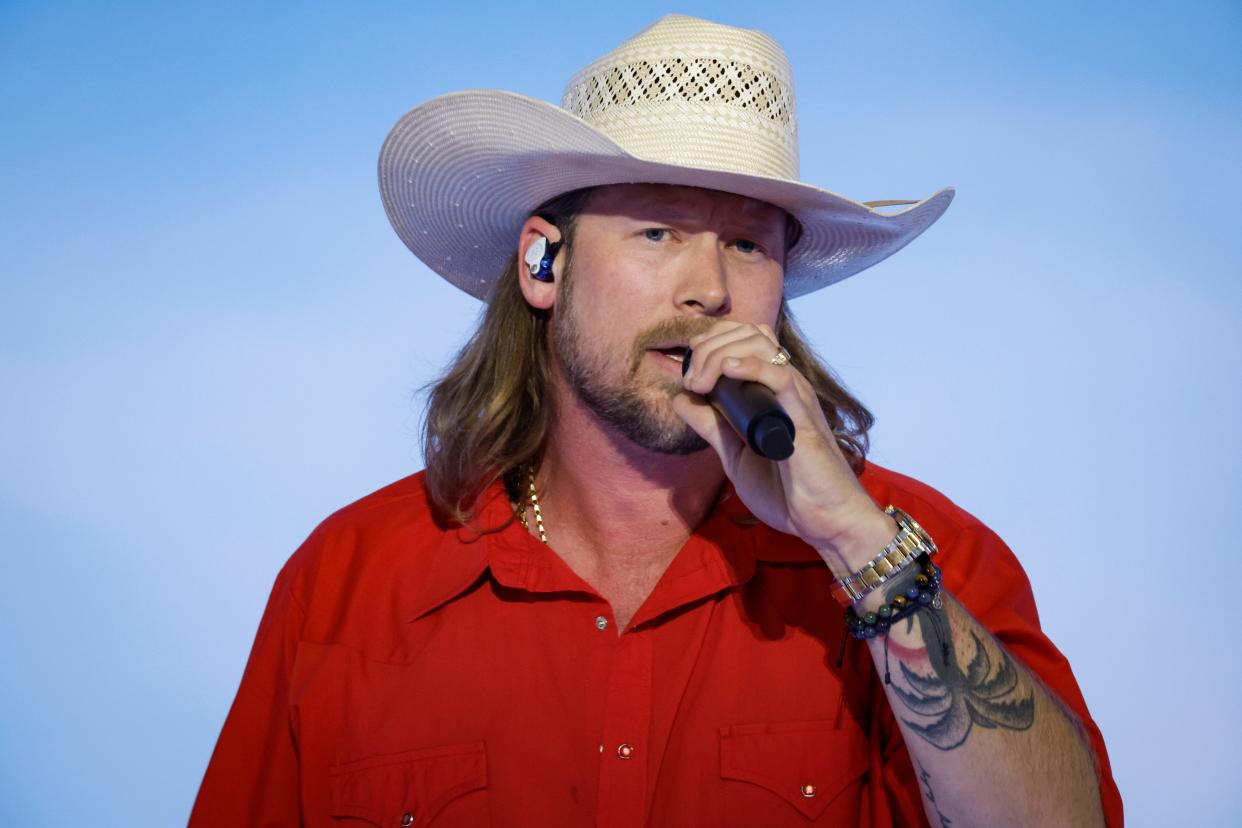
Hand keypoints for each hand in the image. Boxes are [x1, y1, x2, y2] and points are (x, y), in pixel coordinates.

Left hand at [670, 321, 895, 573]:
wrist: (824, 523)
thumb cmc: (788, 491)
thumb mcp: (734, 455)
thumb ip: (711, 427)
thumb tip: (680, 398)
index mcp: (771, 391)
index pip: (743, 338)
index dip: (711, 341)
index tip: (688, 371)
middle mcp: (785, 386)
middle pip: (747, 333)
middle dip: (708, 346)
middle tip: (692, 381)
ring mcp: (796, 398)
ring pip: (761, 344)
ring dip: (721, 354)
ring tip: (702, 382)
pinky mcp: (803, 417)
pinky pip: (782, 376)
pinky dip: (752, 366)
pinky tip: (729, 371)